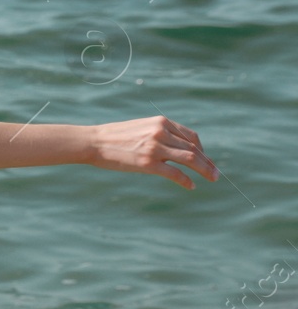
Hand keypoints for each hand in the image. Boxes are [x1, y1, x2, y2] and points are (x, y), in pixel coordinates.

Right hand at [88, 116, 217, 189]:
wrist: (93, 142)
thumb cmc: (114, 137)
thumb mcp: (140, 128)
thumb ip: (158, 134)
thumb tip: (173, 147)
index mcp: (161, 122)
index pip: (191, 136)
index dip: (202, 149)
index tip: (205, 159)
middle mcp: (161, 133)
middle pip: (194, 148)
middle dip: (208, 162)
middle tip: (216, 173)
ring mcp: (155, 148)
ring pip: (190, 159)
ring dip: (205, 170)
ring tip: (212, 178)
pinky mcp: (147, 163)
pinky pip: (174, 173)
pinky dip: (186, 180)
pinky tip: (191, 186)